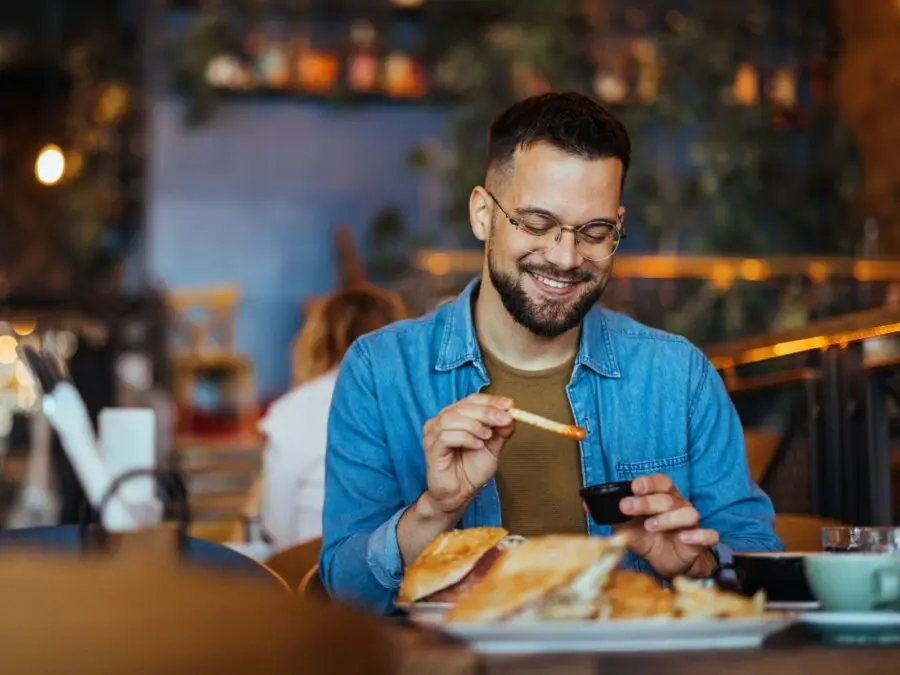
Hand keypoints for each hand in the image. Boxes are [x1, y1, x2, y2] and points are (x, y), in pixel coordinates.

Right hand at [422, 393, 515, 513]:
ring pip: (452, 419)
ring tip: (487, 437)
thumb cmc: (471, 470)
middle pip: (463, 407)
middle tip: (505, 419)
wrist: (459, 495)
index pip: (472, 400)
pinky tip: (476, 446)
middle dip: (487, 411)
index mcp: (456, 417)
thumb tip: (511, 415)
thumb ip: (501, 431)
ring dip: (474, 425)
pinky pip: (445, 436)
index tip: (509, 405)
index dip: (491, 400)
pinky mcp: (430, 449)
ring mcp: (433, 435)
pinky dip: (465, 438)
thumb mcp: (493, 447)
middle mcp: (441, 422)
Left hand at [614, 474, 718, 578]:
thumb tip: (590, 506)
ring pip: (689, 513)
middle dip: (646, 502)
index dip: (648, 482)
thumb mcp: (627, 527)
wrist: (666, 564)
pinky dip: (699, 535)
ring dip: (669, 518)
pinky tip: (684, 538)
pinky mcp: (700, 542)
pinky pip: (709, 535)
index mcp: (663, 498)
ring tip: (650, 526)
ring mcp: (691, 524)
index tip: (634, 487)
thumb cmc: (648, 538)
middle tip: (627, 507)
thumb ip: (614, 516)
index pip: (661, 482)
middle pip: (668, 498)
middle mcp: (679, 506)